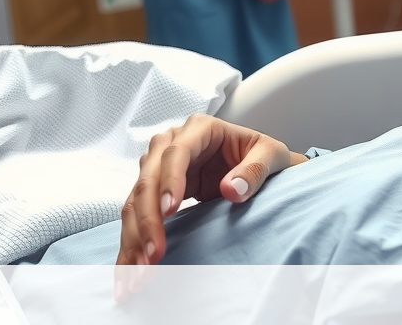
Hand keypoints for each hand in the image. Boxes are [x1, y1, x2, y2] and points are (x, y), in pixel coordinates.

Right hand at [116, 114, 304, 268]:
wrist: (257, 166)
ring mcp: (159, 167)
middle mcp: (171, 144)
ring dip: (134, 238)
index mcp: (200, 129)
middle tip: (154, 255)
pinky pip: (136, 216)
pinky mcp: (155, 191)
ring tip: (140, 272)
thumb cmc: (264, 155)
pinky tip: (129, 269)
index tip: (170, 211)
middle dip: (147, 220)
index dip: (169, 181)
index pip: (175, 153)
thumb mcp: (272, 155)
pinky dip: (132, 244)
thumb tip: (231, 190)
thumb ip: (255, 170)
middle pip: (148, 180)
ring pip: (135, 201)